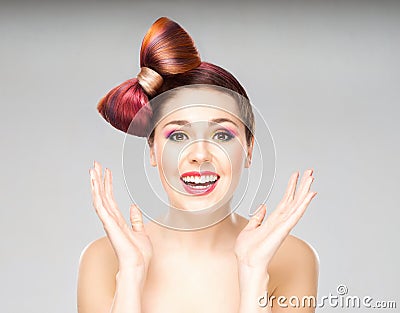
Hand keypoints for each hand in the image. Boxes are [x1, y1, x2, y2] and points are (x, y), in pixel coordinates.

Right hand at [89, 161, 152, 280]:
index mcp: (118, 220)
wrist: (138, 265)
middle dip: (99, 179)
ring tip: (92, 169)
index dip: (108, 184)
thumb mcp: (141, 232)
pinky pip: (100, 205)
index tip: (107, 171)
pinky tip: (94, 183)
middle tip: (95, 164)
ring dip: (95, 183)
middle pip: (103, 195)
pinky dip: (96, 193)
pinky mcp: (109, 224)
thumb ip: (135, 220)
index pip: (111, 198)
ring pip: (99, 198)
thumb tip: (133, 207)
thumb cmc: (139, 254)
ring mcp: (109, 221)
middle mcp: (111, 219)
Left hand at [234, 169, 316, 271]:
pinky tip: (309, 195)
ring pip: (297, 204)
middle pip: (294, 200)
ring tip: (312, 177)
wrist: (247, 263)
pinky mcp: (283, 229)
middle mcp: (281, 221)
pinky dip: (303, 204)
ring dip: (305, 190)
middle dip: (302, 185)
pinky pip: (295, 214)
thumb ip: (257, 218)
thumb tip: (262, 207)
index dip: (291, 187)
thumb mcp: (250, 228)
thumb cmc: (247, 251)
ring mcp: (284, 225)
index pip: (285, 200)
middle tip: (310, 172)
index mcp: (273, 220)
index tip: (296, 175)